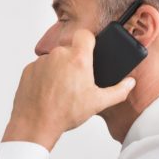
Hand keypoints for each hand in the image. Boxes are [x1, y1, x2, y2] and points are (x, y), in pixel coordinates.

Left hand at [4, 29, 135, 149]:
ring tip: (61, 90)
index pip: (84, 34)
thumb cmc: (65, 113)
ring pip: (53, 59)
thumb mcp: (97, 103)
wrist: (35, 124)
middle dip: (74, 62)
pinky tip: (47, 92)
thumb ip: (118, 91)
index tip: (89, 50)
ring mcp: (41, 62)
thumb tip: (130, 83)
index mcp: (77, 58)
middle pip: (69, 50)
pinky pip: (39, 68)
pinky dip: (44, 77)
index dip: (88, 41)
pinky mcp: (28, 70)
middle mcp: (58, 55)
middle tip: (76, 81)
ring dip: (58, 69)